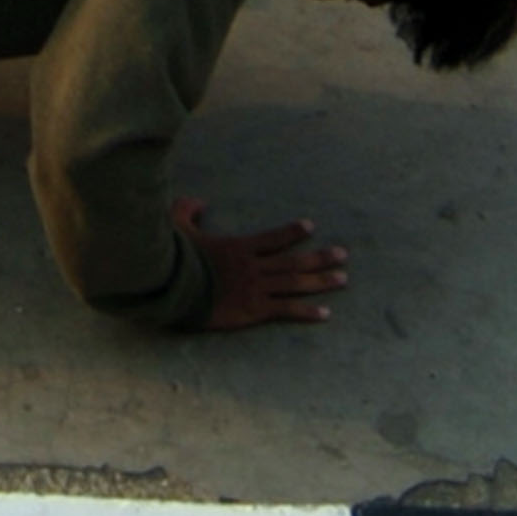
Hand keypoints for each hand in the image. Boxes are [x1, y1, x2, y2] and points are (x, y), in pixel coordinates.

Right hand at [177, 195, 347, 330]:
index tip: (311, 226)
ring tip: (343, 279)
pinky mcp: (254, 311)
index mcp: (239, 247)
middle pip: (294, 261)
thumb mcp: (176, 226)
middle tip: (343, 255)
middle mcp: (254, 267)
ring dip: (321, 281)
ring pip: (296, 284)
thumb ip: (188, 210)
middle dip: (321, 257)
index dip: (293, 231)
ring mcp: (256, 289)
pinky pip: (286, 310)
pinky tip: (326, 314)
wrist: (173, 289)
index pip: (273, 237)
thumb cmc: (173, 259)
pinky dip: (307, 312)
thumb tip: (199, 202)